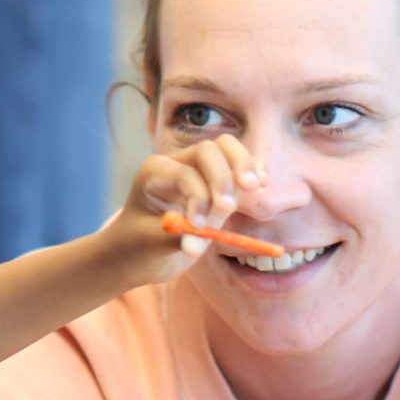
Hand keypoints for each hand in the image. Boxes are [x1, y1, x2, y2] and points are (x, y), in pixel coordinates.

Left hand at [100, 135, 266, 287]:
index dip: (197, 198)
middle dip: (223, 178)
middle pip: (210, 150)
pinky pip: (238, 165)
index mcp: (155, 173)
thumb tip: (195, 241)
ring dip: (244, 166)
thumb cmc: (139, 247)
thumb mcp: (152, 245)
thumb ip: (175, 238)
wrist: (137, 250)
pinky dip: (251, 171)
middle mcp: (177, 163)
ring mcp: (198, 169)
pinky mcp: (215, 181)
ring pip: (228, 149)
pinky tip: (261, 183)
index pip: (185, 174)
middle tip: (229, 208)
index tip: (199, 227)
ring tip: (255, 187)